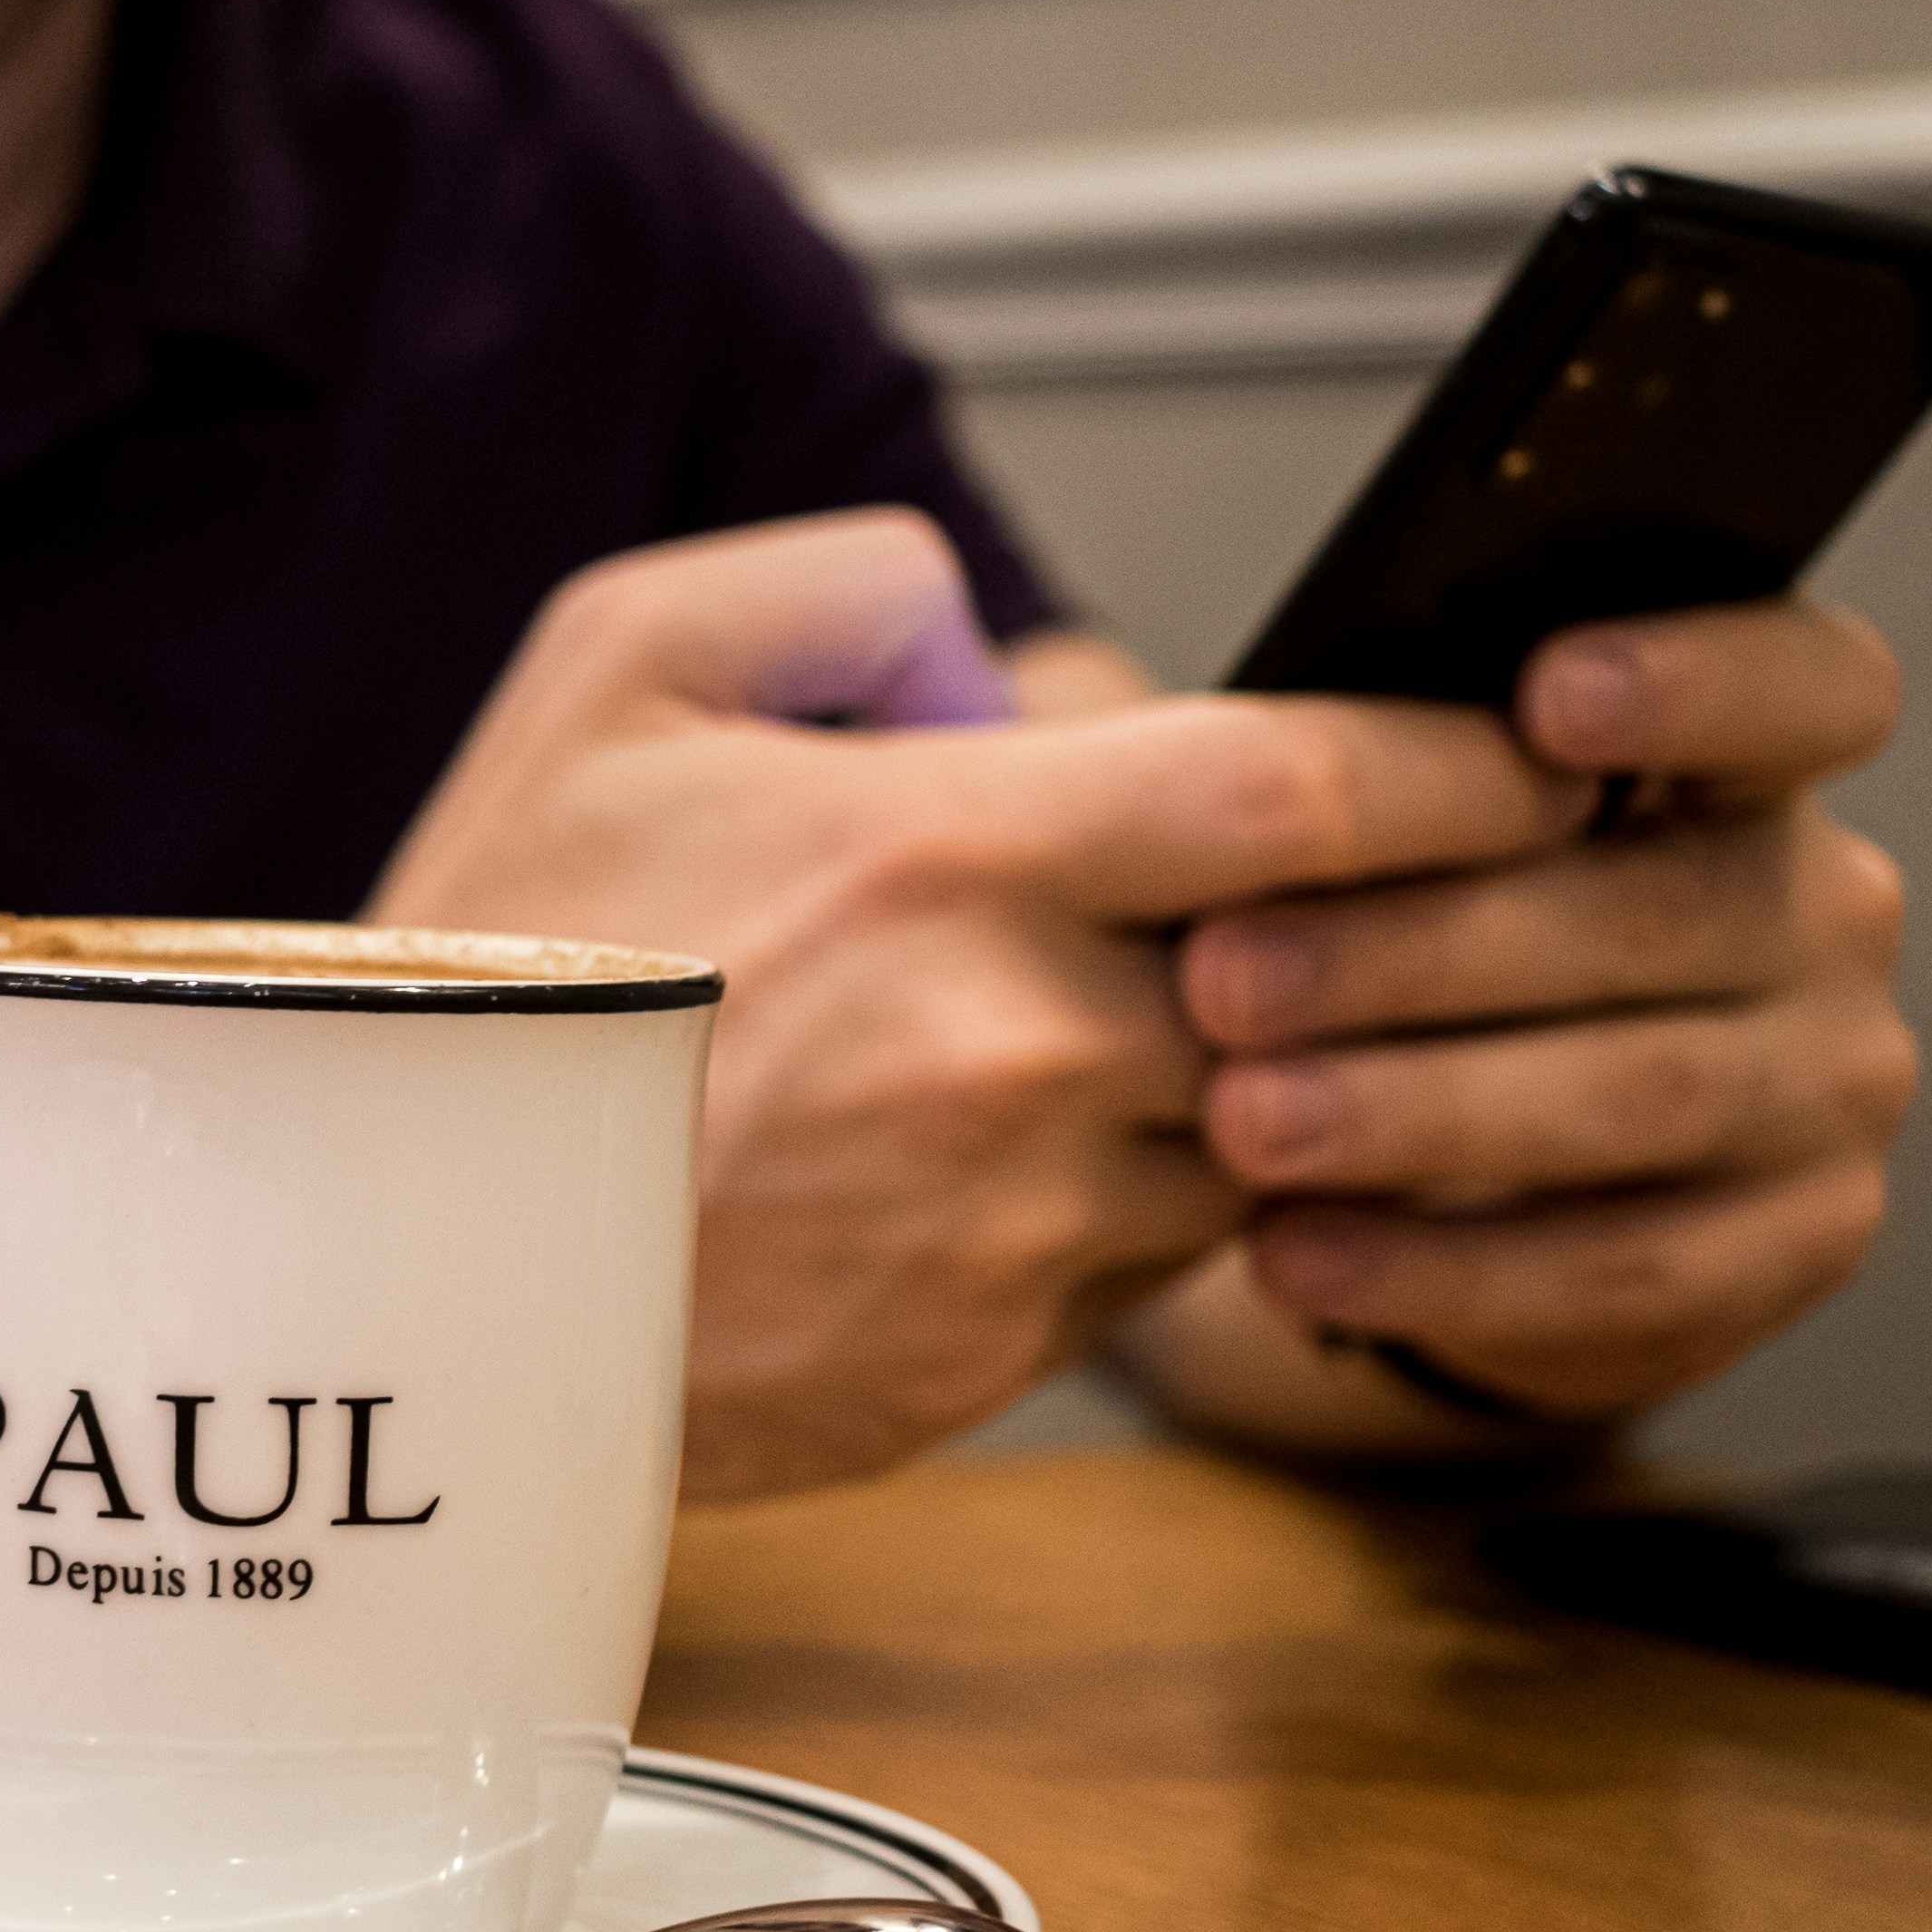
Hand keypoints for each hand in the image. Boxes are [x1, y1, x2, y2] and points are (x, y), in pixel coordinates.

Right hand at [370, 512, 1585, 1495]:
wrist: (396, 1268)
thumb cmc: (500, 963)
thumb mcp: (609, 678)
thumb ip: (836, 586)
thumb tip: (1000, 643)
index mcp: (951, 852)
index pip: (1312, 788)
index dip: (1464, 765)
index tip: (1535, 752)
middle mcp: (1022, 1040)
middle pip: (1335, 969)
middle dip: (1400, 930)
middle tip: (1425, 887)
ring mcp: (1029, 1213)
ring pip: (1275, 1124)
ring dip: (1270, 1071)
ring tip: (1170, 1015)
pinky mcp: (1011, 1344)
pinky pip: (1173, 1252)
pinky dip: (1157, 1189)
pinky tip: (1047, 1144)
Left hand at [1169, 600, 1916, 1427]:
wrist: (1488, 1176)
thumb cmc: (1436, 944)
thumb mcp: (1423, 842)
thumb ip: (1396, 779)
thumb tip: (1226, 738)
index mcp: (1753, 767)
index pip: (1810, 687)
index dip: (1702, 679)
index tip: (1544, 697)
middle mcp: (1828, 915)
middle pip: (1660, 913)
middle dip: (1423, 948)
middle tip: (1223, 977)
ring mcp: (1832, 1084)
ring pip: (1641, 1096)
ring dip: (1419, 1115)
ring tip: (1242, 1125)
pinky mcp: (1801, 1243)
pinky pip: (1624, 1270)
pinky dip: (1438, 1271)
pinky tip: (1294, 1252)